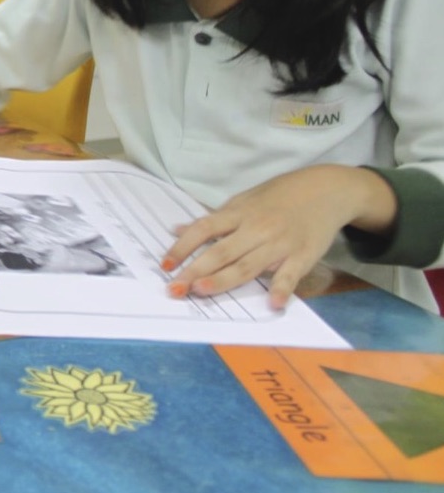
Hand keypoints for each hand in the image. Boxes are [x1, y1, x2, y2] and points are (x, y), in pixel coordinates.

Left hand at [162, 165, 396, 308]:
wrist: (326, 189)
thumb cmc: (279, 196)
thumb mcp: (243, 200)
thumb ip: (214, 219)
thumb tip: (177, 229)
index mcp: (238, 213)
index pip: (203, 230)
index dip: (182, 247)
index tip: (165, 265)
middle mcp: (256, 228)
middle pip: (221, 252)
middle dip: (195, 271)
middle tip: (175, 289)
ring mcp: (280, 242)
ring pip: (247, 265)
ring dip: (224, 279)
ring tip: (202, 292)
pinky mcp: (303, 255)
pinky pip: (290, 274)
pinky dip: (282, 288)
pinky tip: (273, 304)